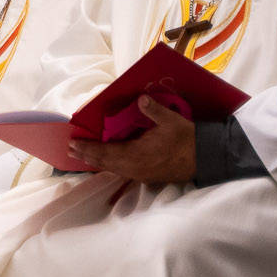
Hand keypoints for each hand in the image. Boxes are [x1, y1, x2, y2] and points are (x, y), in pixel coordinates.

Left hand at [66, 95, 195, 184]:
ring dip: (97, 162)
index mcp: (137, 154)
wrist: (206, 158)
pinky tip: (107, 163)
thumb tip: (141, 99)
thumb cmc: (188, 138)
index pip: (106, 152)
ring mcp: (141, 174)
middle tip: (70, 150)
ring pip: (113, 169)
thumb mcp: (172, 121)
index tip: (73, 143)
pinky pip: (122, 172)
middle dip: (87, 156)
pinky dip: (110, 166)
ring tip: (83, 156)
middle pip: (105, 163)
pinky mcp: (148, 177)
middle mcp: (135, 168)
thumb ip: (154, 110)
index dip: (89, 148)